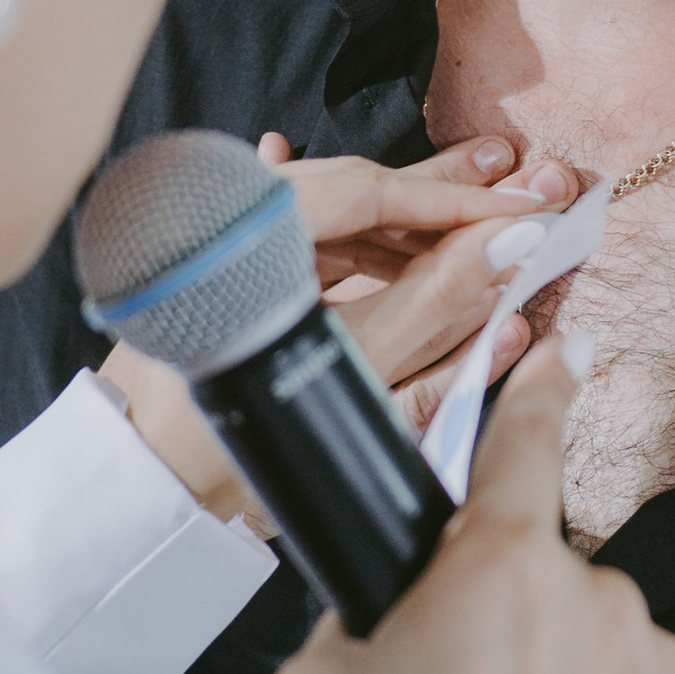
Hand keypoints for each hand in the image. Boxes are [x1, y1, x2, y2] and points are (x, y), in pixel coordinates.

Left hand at [106, 135, 576, 523]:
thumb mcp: (354, 368)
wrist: (148, 490)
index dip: (459, 200)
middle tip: (523, 183)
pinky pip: (312, 244)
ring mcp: (225, 245)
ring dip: (412, 224)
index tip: (525, 210)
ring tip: (482, 226)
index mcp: (249, 224)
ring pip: (339, 219)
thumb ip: (435, 302)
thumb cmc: (234, 437)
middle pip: (359, 191)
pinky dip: (368, 247)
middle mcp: (231, 217)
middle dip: (446, 193)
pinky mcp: (229, 278)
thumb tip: (507, 247)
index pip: (373, 189)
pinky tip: (409, 241)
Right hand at [272, 342, 674, 673]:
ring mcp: (655, 665)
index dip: (535, 389)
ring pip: (597, 635)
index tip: (558, 347)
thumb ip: (356, 609)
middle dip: (507, 612)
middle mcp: (597, 598)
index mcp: (500, 566)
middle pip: (546, 569)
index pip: (524, 441)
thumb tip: (386, 599)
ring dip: (560, 671)